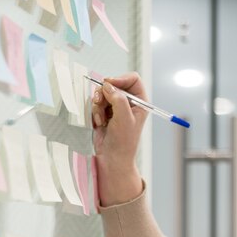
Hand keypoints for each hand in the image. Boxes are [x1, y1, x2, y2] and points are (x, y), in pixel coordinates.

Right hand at [91, 72, 147, 205]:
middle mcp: (129, 102)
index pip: (133, 79)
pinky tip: (99, 123)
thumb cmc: (123, 142)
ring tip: (101, 118)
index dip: (120, 79)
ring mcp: (117, 107)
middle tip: (99, 101)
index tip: (109, 84)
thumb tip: (108, 85)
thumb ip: (118, 99)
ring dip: (99, 104)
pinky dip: (95, 111)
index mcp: (141, 102)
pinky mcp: (105, 112)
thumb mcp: (124, 119)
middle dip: (105, 93)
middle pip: (114, 84)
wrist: (112, 157)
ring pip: (103, 92)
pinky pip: (97, 102)